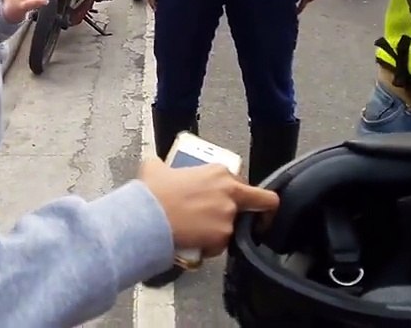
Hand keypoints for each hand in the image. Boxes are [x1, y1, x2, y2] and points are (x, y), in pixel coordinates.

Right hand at [140, 157, 278, 258]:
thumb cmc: (152, 194)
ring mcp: (228, 214)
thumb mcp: (156, 168)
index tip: (231, 198)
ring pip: (235, 226)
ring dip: (221, 230)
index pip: (241, 180)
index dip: (236, 192)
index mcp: (218, 172)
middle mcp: (229, 191)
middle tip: (248, 220)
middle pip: (262, 200)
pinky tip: (195, 243)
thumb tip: (157, 165)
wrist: (148, 218)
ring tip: (201, 233)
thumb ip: (163, 165)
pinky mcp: (223, 235)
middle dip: (259, 211)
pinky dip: (210, 246)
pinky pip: (221, 245)